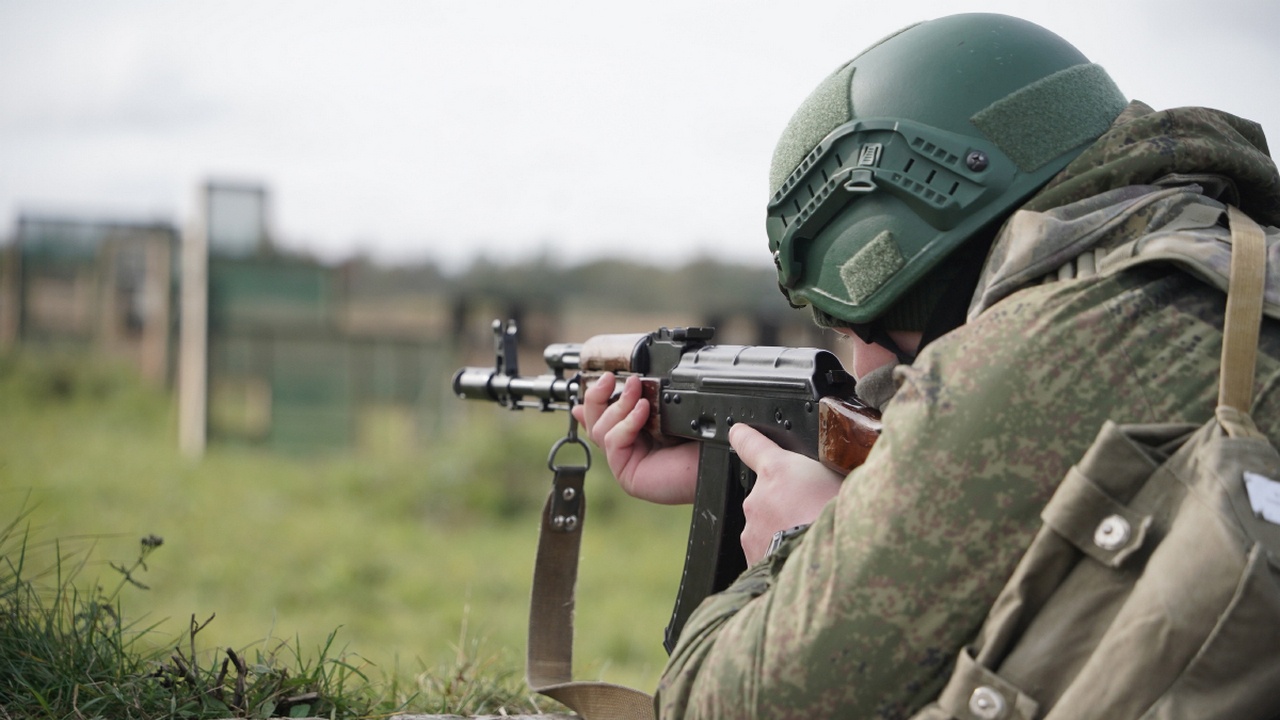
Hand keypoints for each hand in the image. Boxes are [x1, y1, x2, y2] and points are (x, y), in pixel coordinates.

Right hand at [571, 372, 698, 504]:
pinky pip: (613, 441)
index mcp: (635, 433)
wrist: (719, 458)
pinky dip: (626, 422)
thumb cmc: (702, 438)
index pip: (603, 417)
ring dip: (617, 405)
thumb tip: (627, 382)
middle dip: (597, 396)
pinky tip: (643, 410)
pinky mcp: (627, 474)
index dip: (594, 399)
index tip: (602, 378)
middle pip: (594, 422)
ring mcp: (625, 462)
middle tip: (609, 378)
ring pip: (600, 430)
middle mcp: (628, 448)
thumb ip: (648, 399)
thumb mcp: (670, 410)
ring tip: (636, 389)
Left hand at [731, 423, 843, 563]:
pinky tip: (805, 557)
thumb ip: (834, 475)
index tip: (739, 432)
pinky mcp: (753, 559)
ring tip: (815, 539)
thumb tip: (841, 477)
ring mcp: (752, 531)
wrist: (825, 570)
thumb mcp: (847, 483)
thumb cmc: (840, 523)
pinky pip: (770, 551)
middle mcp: (757, 499)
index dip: (745, 437)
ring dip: (787, 530)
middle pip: (770, 495)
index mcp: (777, 470)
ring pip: (769, 526)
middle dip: (790, 504)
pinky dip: (784, 554)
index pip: (751, 444)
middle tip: (817, 514)